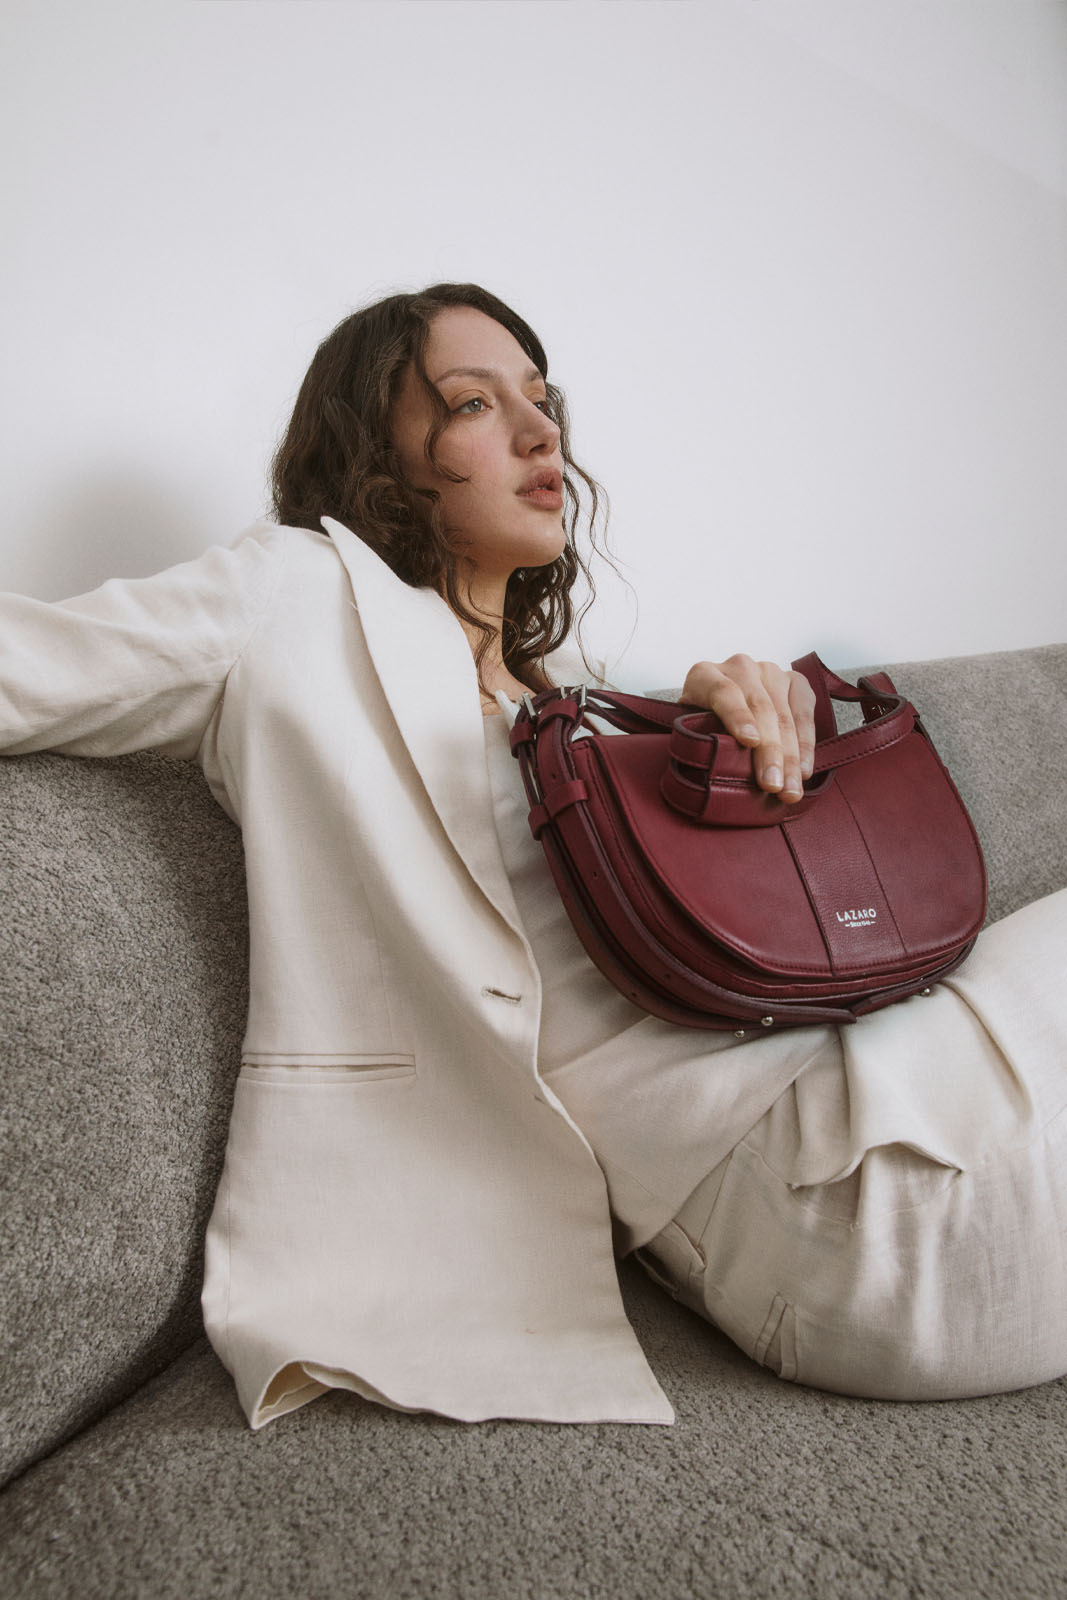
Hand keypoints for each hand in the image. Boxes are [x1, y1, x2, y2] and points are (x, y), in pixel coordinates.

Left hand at [679, 654, 816, 802]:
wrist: (723, 711)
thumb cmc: (702, 727)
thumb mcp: (691, 732)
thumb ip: (700, 740)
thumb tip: (716, 767)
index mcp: (705, 675)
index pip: (723, 691)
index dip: (737, 716)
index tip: (749, 742)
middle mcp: (739, 667)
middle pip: (760, 707)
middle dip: (769, 751)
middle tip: (772, 784)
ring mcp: (770, 672)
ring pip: (785, 715)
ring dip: (791, 756)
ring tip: (790, 788)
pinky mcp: (795, 681)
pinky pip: (805, 713)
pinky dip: (806, 745)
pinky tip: (804, 770)